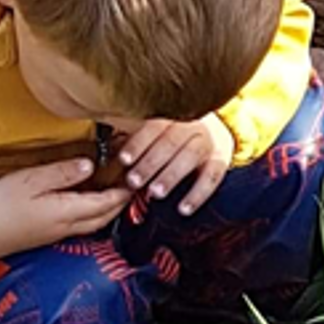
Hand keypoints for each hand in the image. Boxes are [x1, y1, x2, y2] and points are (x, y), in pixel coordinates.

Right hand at [0, 158, 131, 259]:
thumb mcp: (31, 180)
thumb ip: (63, 172)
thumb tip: (90, 164)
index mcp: (67, 212)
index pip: (108, 202)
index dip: (126, 190)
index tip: (138, 176)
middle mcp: (66, 226)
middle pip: (106, 215)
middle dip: (123, 200)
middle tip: (134, 182)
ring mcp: (56, 233)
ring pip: (94, 222)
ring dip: (109, 208)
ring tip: (116, 189)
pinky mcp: (46, 234)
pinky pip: (79, 224)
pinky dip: (92, 212)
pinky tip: (88, 201)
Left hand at [112, 115, 234, 213]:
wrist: (213, 135)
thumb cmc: (172, 138)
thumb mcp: (153, 133)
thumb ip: (131, 137)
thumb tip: (102, 149)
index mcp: (173, 116)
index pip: (155, 124)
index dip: (138, 142)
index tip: (123, 160)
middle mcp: (193, 125)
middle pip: (172, 140)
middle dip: (151, 162)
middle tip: (134, 181)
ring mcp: (209, 142)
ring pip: (192, 155)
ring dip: (172, 175)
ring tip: (156, 192)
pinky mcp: (221, 160)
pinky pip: (213, 176)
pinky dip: (199, 193)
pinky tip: (184, 208)